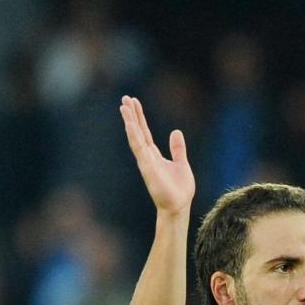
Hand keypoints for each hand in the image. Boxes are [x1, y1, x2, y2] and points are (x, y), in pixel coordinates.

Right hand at [120, 96, 194, 215]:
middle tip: (125, 98)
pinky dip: (134, 135)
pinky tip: (130, 124)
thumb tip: (176, 131)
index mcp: (155, 155)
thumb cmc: (180, 190)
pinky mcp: (147, 168)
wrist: (179, 207)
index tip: (134, 102)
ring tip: (124, 106)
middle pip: (137, 131)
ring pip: (135, 137)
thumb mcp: (181, 163)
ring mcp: (146, 162)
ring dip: (129, 122)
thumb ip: (177, 149)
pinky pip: (139, 148)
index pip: (145, 132)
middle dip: (131, 115)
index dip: (140, 117)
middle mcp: (147, 157)